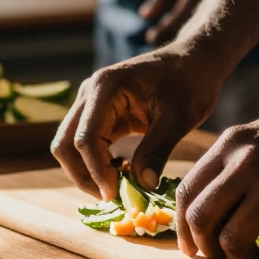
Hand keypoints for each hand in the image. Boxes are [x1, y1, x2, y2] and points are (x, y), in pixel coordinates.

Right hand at [52, 48, 228, 199]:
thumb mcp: (178, 118)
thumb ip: (157, 150)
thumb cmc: (189, 82)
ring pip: (69, 146)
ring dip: (87, 171)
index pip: (85, 139)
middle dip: (83, 176)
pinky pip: (85, 143)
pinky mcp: (99, 113)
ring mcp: (91, 103)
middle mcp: (89, 93)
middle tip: (112, 197)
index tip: (116, 195)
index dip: (96, 172)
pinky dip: (96, 162)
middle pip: (65, 144)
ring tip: (118, 186)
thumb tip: (142, 186)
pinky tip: (121, 171)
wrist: (194, 61)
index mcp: (105, 88)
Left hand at [139, 0, 242, 44]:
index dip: (159, 34)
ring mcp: (226, 16)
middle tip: (158, 40)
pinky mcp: (235, 21)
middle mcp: (213, 8)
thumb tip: (144, 16)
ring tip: (174, 35)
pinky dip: (199, 37)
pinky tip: (193, 31)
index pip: (173, 24)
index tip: (150, 36)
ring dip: (185, 42)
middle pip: (186, 39)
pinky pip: (212, 37)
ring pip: (199, 41)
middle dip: (171, 42)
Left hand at [175, 96, 258, 258]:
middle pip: (200, 220)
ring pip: (232, 241)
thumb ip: (235, 165)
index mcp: (231, 143)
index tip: (194, 247)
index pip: (185, 192)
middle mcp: (245, 161)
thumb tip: (210, 209)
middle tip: (227, 258)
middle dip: (208, 249)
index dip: (183, 228)